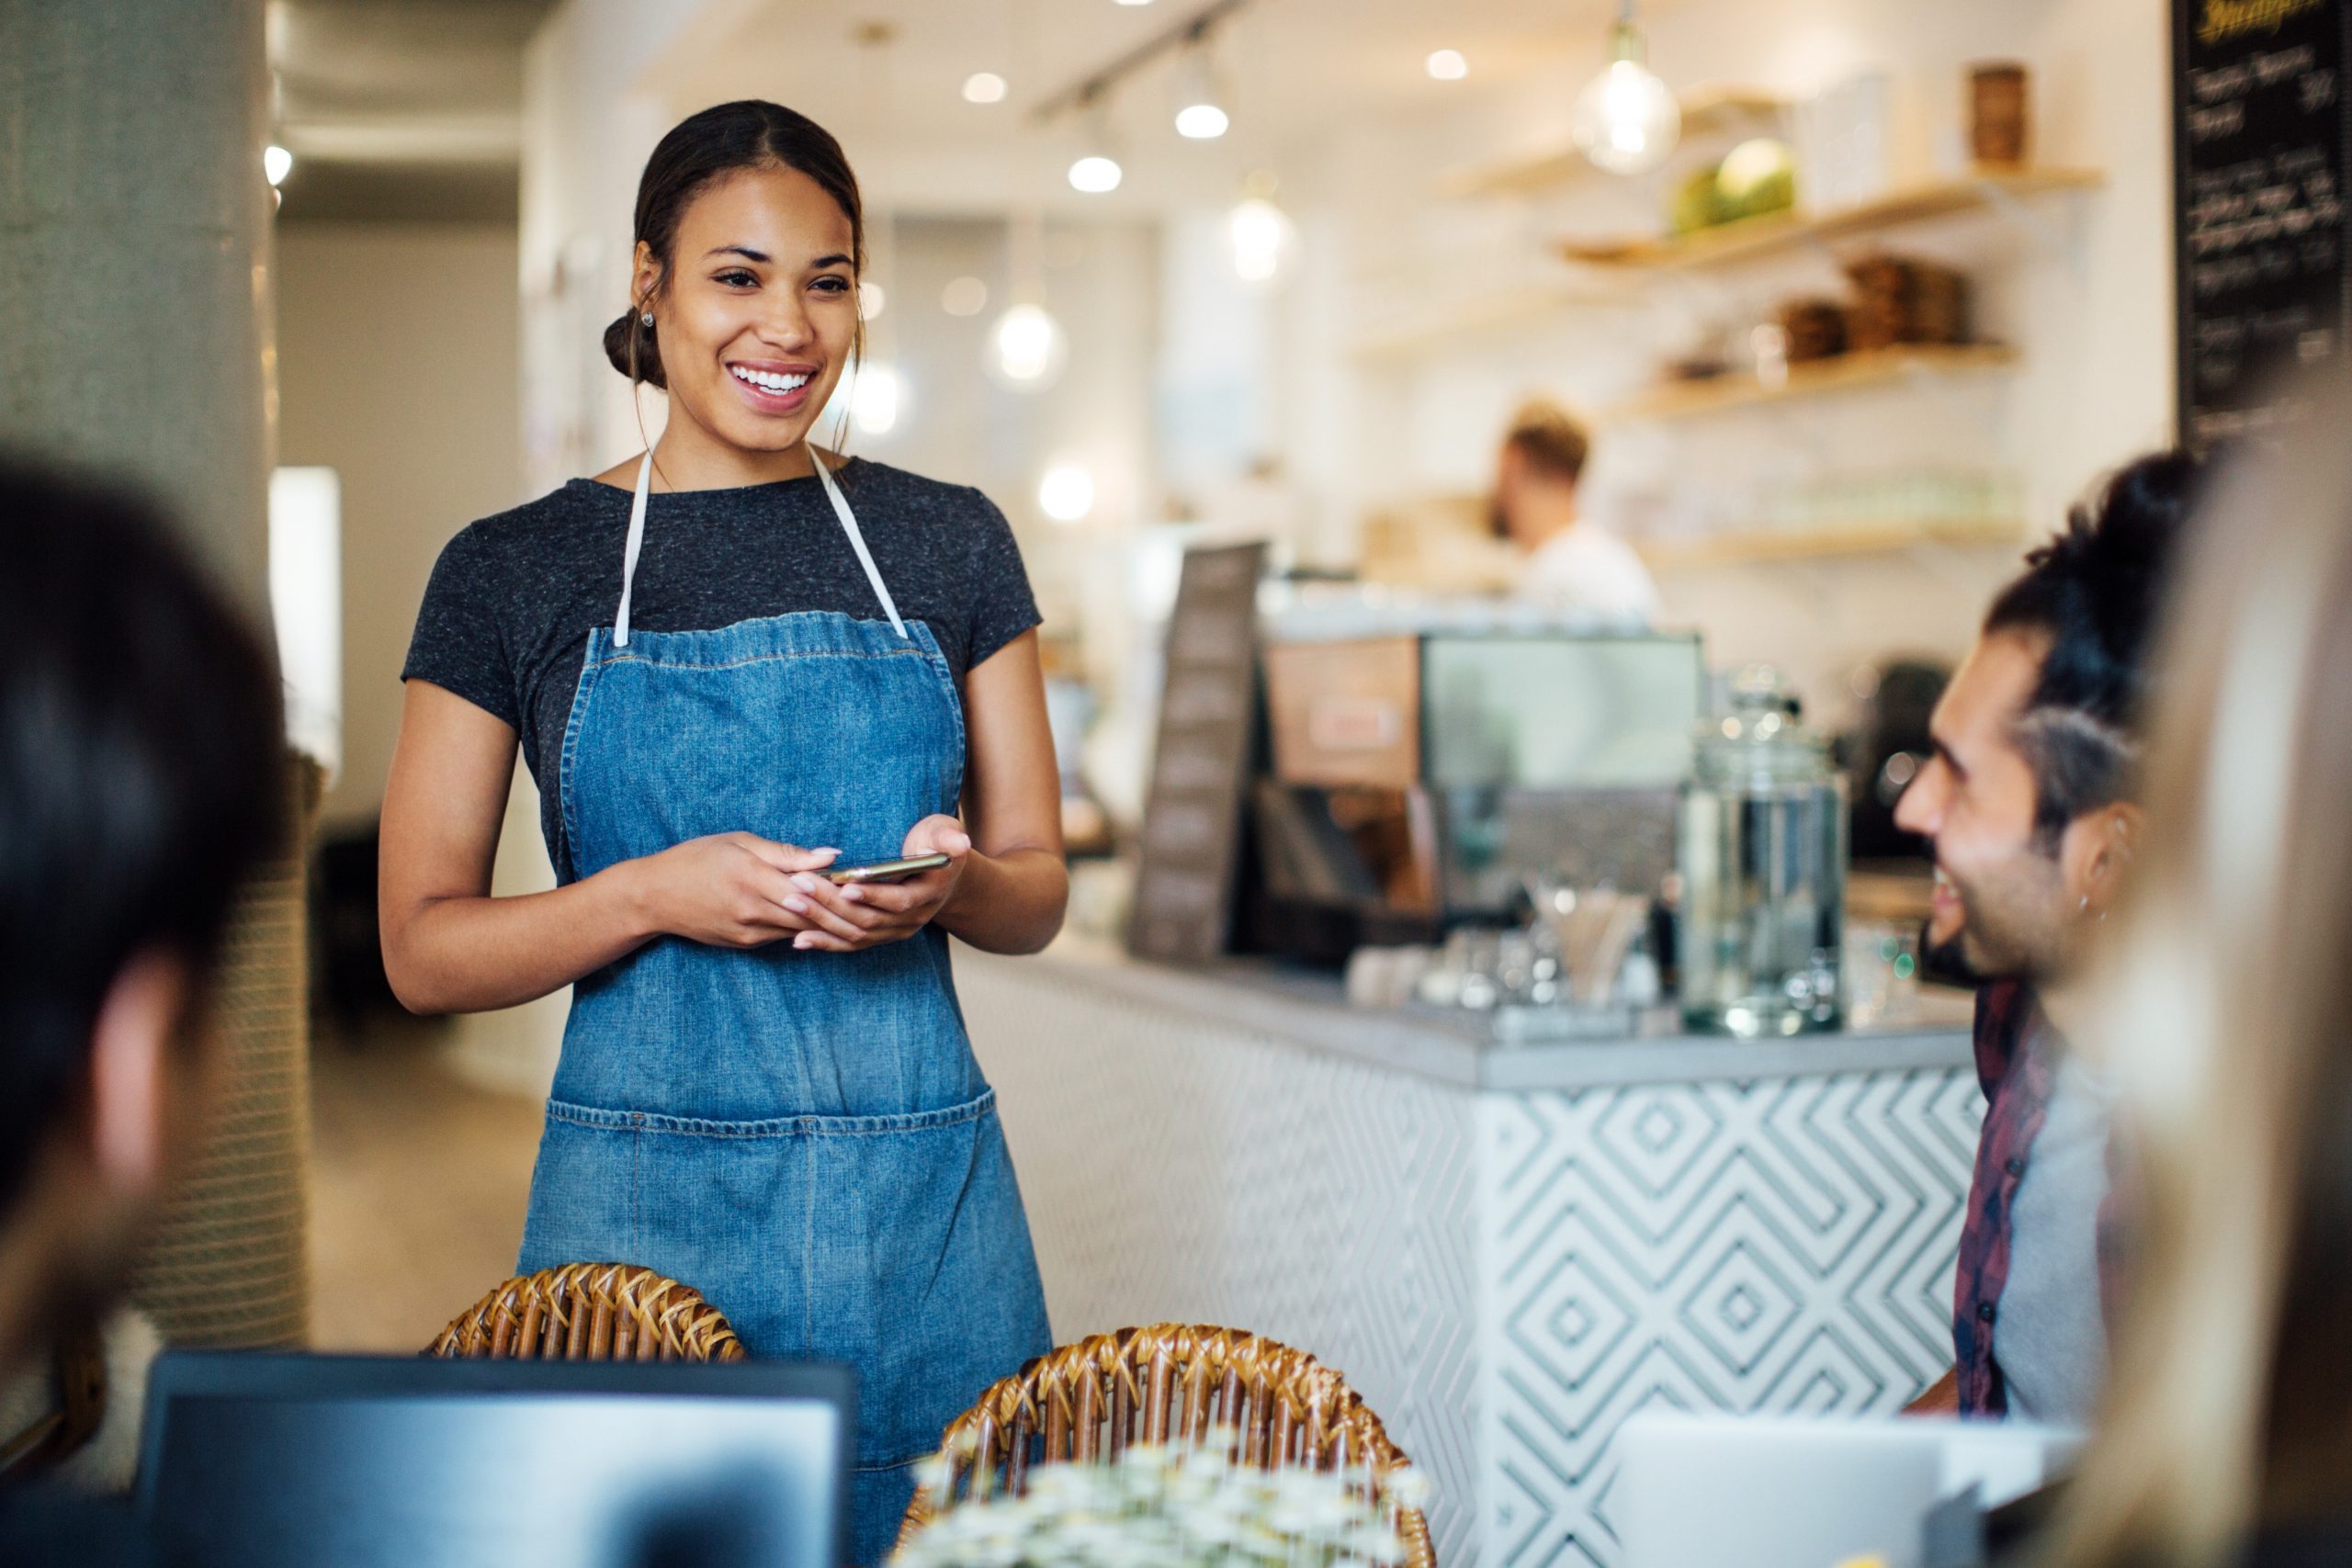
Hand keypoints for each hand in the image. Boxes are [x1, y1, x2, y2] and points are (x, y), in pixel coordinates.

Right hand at [626, 832, 838, 948]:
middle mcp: (751, 908)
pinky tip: (813, 914)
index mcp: (751, 876)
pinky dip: (800, 925)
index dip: (835, 888)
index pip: (807, 889)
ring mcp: (748, 930)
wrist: (655, 897)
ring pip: (799, 928)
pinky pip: (782, 935)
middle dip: (836, 907)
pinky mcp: (745, 943)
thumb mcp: (739, 843)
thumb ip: (787, 853)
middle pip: (809, 914)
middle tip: (860, 896)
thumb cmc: (696, 860)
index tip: (856, 879)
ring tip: (844, 906)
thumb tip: (830, 855)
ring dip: (822, 919)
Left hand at [784, 815, 973, 953]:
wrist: (942, 874)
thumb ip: (948, 835)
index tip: (845, 885)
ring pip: (855, 934)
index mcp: (928, 894)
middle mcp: (912, 919)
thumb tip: (958, 842)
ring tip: (792, 903)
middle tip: (800, 885)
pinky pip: (850, 944)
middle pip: (868, 919)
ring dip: (821, 921)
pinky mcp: (879, 936)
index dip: (872, 895)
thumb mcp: (945, 831)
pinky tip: (799, 939)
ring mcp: (894, 931)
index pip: (898, 900)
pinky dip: (825, 942)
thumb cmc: (937, 843)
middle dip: (831, 904)